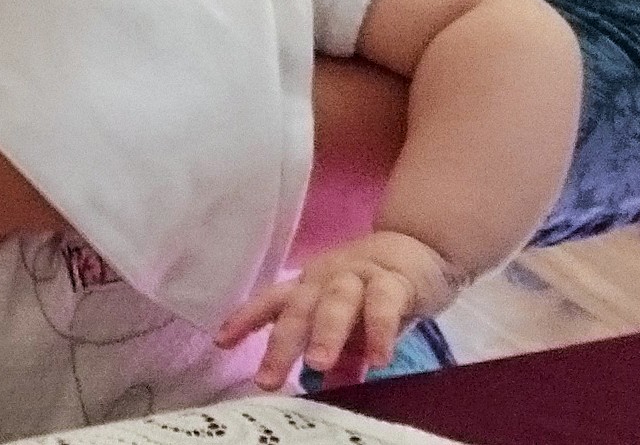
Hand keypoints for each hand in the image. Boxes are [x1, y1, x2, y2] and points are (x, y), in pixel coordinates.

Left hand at [219, 230, 459, 390]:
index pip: (270, 301)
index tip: (220, 343)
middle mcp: (325, 279)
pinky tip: (378, 361)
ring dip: (325, 333)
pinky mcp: (394, 281)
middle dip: (280, 345)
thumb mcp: (353, 327)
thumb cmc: (374, 292)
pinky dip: (379, 331)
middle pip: (297, 309)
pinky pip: (383, 304)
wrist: (419, 249)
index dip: (245, 319)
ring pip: (335, 302)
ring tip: (317, 366)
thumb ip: (340, 358)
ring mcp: (358, 277)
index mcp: (308, 288)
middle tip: (266, 379)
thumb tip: (323, 390)